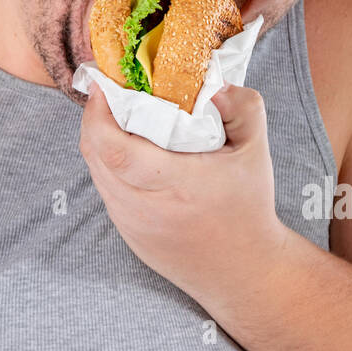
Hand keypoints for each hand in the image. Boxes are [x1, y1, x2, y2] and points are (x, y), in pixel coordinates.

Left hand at [78, 83, 287, 306]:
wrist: (244, 271)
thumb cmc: (249, 207)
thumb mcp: (256, 149)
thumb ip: (240, 104)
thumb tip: (208, 79)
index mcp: (176, 184)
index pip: (115, 149)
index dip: (99, 112)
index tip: (106, 84)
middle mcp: (145, 207)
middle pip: (96, 154)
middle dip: (95, 116)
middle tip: (111, 90)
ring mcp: (131, 224)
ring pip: (96, 171)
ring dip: (99, 139)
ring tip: (118, 114)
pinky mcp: (126, 233)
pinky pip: (105, 189)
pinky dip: (108, 163)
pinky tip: (127, 148)